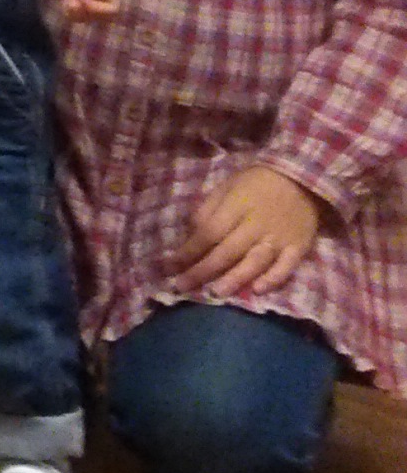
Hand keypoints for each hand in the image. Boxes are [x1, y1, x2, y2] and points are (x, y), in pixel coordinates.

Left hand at [180, 164, 327, 297]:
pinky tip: (257, 290)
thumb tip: (191, 234)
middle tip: (182, 287)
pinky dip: (274, 279)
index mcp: (236, 206)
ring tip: (216, 293)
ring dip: (235, 278)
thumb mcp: (226, 186)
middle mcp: (257, 224)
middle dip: (203, 270)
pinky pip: (287, 267)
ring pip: (255, 262)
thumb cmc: (256, 183)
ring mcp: (280, 237)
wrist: (301, 179)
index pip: (209, 233)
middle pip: (228, 251)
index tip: (170, 267)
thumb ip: (208, 210)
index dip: (189, 251)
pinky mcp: (299, 247)